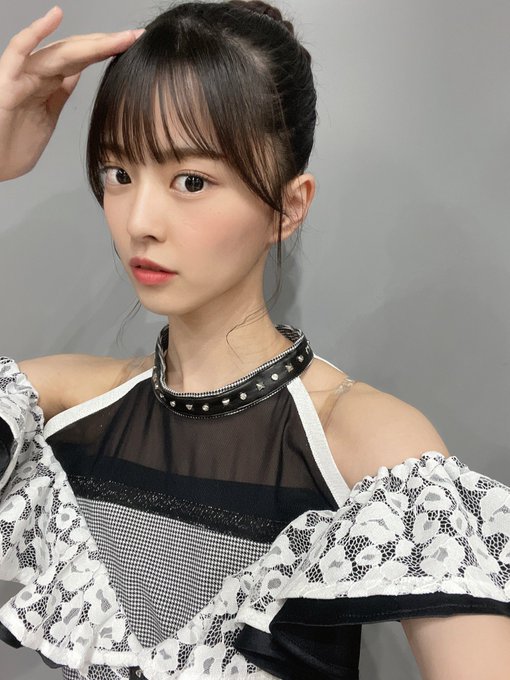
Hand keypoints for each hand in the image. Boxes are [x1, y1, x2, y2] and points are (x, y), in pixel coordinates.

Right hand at [0, 5, 143, 180]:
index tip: (132, 45)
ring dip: (88, 43)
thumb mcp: (46, 118)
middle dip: (105, 45)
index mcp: (47, 85)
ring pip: (58, 52)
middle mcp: (36, 75)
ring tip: (115, 37)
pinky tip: (55, 16)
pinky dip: (36, 33)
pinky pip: (19, 51)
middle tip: (133, 37)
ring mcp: (21, 76)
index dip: (106, 52)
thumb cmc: (11, 147)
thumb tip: (76, 73)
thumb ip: (59, 94)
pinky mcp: (7, 82)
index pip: (81, 62)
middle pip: (75, 53)